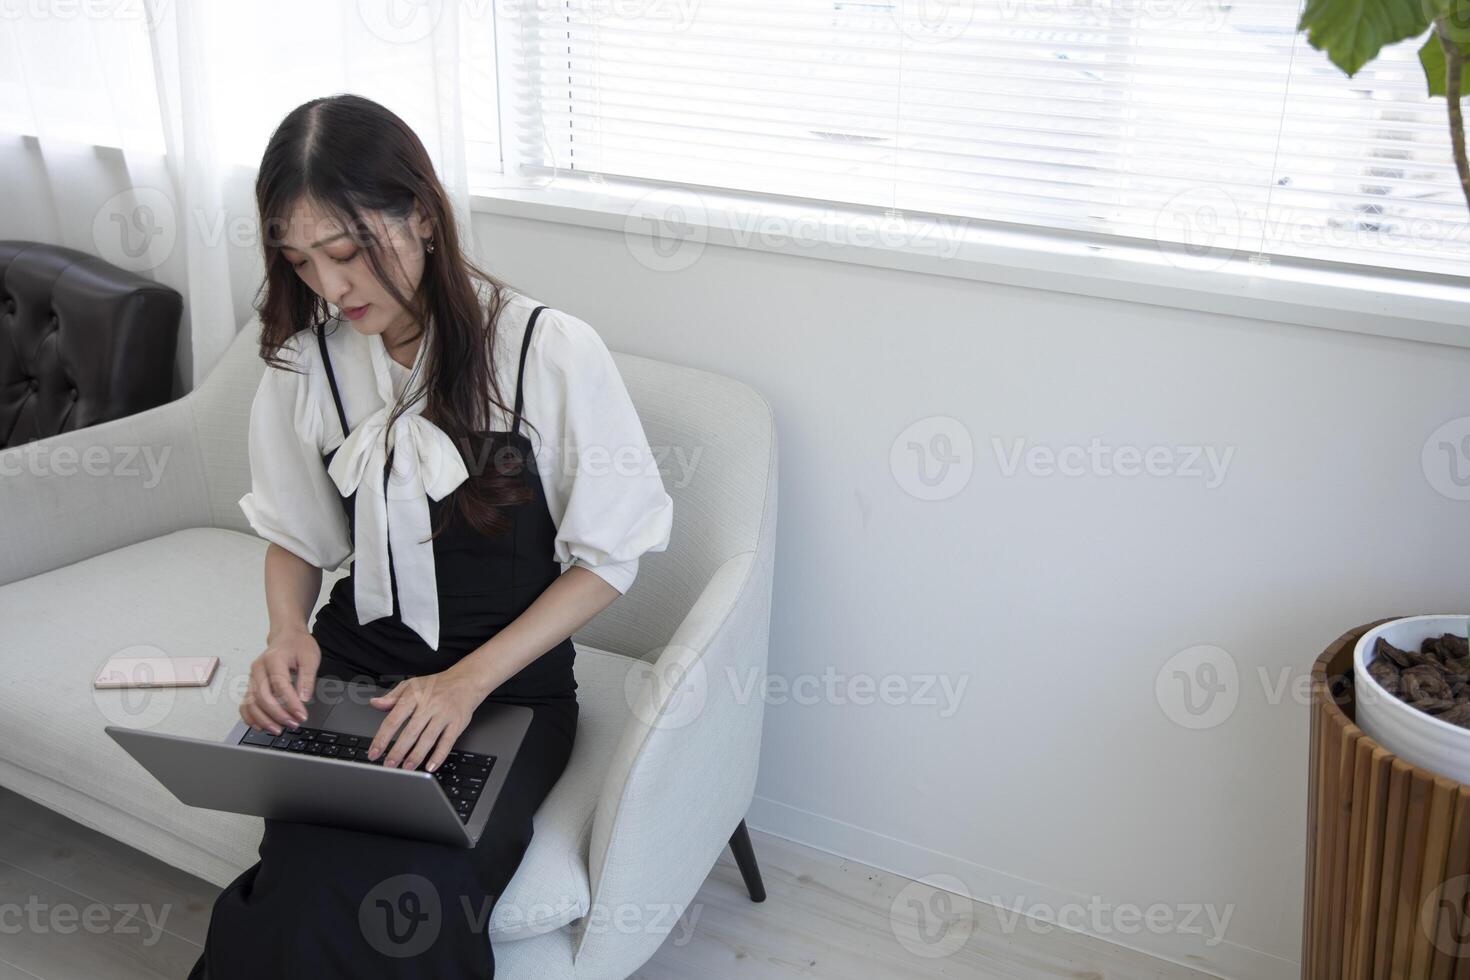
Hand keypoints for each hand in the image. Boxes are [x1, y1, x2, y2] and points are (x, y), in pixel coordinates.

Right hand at [240, 627, 318, 734]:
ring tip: (278, 730)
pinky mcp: (250, 685)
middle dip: (278, 714)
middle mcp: (258, 669)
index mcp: (273, 659)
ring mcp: (252, 678)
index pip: (280, 685)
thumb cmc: (298, 645)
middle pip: (262, 697)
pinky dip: (250, 718)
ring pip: (251, 703)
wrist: (286, 636)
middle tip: (293, 724)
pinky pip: (244, 705)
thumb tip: (303, 699)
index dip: (291, 704)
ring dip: (263, 720)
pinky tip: (261, 727)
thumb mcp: (310, 657)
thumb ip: (307, 678)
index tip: (302, 716)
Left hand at [366, 663, 486, 771]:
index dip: (382, 738)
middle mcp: (429, 705)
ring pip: (428, 739)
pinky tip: (430, 766)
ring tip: (406, 768)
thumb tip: (375, 703)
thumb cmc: (437, 685)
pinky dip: (438, 756)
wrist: (466, 680)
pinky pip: (447, 742)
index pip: (394, 719)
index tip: (373, 752)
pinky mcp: (457, 723)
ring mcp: (444, 714)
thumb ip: (392, 697)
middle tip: (388, 765)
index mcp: (414, 696)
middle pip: (411, 732)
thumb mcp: (412, 685)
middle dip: (398, 751)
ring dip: (416, 756)